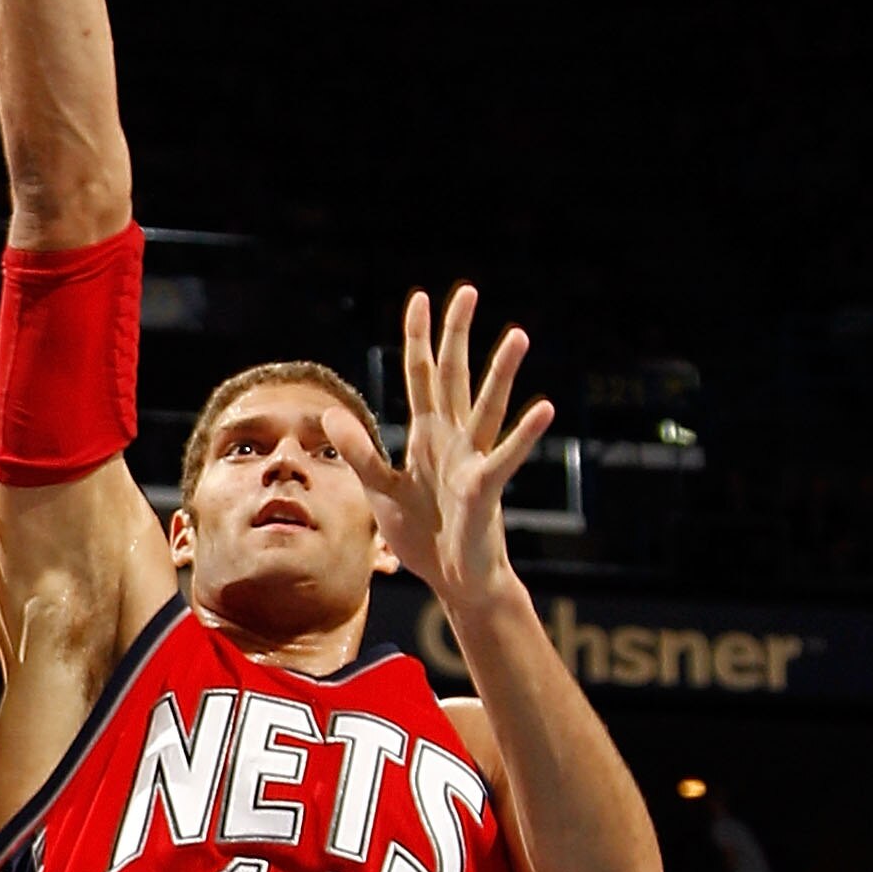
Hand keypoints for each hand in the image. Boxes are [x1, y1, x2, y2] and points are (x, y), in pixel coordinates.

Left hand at [323, 286, 552, 619]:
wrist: (454, 580)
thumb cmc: (422, 535)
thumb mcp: (379, 490)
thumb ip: (358, 452)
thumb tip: (330, 412)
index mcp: (426, 435)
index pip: (420, 375)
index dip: (418, 338)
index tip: (419, 298)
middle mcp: (452, 439)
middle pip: (454, 376)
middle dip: (458, 335)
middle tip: (468, 291)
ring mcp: (472, 461)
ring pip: (487, 407)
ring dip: (501, 373)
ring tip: (517, 335)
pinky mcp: (485, 490)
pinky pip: (505, 457)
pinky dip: (524, 434)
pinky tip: (542, 407)